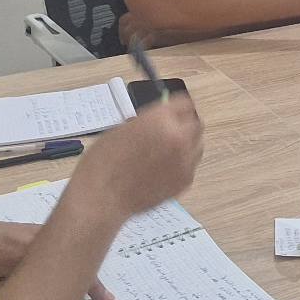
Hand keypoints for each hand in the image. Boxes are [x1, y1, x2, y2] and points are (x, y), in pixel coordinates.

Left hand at [0, 207, 113, 299]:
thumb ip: (15, 294)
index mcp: (26, 254)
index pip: (63, 274)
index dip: (79, 292)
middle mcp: (37, 240)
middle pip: (73, 260)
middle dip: (91, 281)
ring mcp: (36, 233)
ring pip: (69, 253)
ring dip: (82, 270)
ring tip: (95, 289)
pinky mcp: (32, 232)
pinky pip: (59, 247)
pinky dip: (70, 261)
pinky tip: (74, 273)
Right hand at [70, 88, 204, 217]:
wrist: (102, 196)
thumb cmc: (104, 163)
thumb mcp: (122, 129)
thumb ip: (148, 123)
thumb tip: (159, 121)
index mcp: (161, 118)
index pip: (185, 103)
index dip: (178, 108)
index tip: (177, 111)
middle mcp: (178, 136)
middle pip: (195, 123)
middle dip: (185, 125)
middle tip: (174, 130)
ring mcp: (185, 160)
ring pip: (197, 145)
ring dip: (187, 144)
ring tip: (167, 151)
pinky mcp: (185, 180)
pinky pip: (191, 165)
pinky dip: (182, 164)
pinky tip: (164, 169)